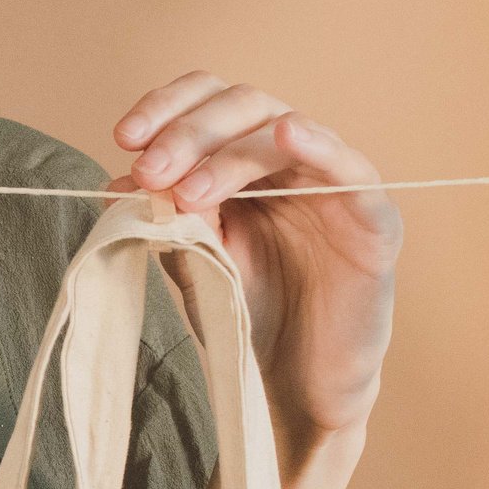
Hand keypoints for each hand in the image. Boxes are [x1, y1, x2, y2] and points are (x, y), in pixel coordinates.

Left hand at [109, 74, 402, 437]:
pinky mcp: (372, 219)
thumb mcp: (193, 261)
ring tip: (190, 190)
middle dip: (188, 133)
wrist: (296, 386)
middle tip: (151, 169)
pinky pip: (350, 168)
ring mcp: (332, 184)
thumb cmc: (247, 318)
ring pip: (284, 130)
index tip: (124, 137)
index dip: (167, 108)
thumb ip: (165, 219)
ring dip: (230, 153)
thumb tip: (116, 181)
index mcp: (243, 161)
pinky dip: (319, 144)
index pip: (206, 102)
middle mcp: (289, 160)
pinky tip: (286, 134)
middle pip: (241, 106)